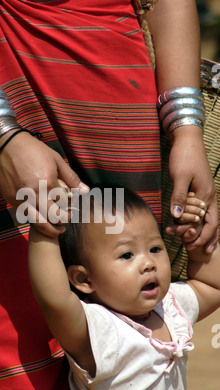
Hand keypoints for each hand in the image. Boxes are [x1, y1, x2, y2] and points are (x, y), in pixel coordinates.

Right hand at [0, 131, 88, 236]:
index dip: (68, 211)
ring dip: (48, 228)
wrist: (6, 145)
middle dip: (61, 223)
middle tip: (65, 223)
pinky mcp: (11, 199)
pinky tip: (40, 218)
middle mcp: (34, 193)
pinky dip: (34, 219)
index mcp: (47, 182)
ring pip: (37, 222)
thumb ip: (71, 178)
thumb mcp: (56, 160)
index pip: (63, 204)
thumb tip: (85, 190)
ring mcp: (21, 198)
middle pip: (51, 218)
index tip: (71, 212)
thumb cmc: (34, 150)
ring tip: (55, 229)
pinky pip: (25, 215)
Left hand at [167, 126, 217, 252]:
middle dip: (204, 237)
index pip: (207, 223)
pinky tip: (192, 225)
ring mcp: (206, 193)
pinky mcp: (200, 190)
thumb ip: (179, 197)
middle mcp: (209, 196)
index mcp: (206, 195)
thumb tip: (176, 217)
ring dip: (202, 231)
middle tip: (194, 250)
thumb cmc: (184, 156)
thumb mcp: (180, 176)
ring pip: (209, 217)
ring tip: (194, 244)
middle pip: (212, 223)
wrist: (187, 139)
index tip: (190, 246)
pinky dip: (199, 221)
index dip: (200, 236)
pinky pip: (203, 210)